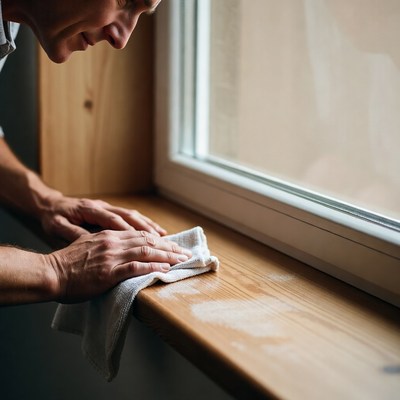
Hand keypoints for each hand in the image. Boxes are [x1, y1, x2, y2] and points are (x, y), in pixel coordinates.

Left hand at [40, 195, 166, 241]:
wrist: (48, 205)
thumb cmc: (52, 217)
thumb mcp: (56, 226)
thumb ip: (73, 233)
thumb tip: (91, 240)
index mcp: (90, 210)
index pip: (114, 221)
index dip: (131, 232)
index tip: (146, 244)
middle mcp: (103, 206)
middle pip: (131, 217)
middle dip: (149, 230)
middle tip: (165, 242)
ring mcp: (108, 207)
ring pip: (134, 216)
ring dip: (150, 227)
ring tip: (166, 238)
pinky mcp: (110, 210)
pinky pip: (131, 217)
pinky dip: (144, 225)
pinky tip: (154, 233)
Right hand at [46, 229, 191, 302]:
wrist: (51, 272)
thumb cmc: (68, 262)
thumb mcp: (88, 244)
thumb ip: (106, 243)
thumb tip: (122, 248)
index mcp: (109, 236)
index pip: (141, 235)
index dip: (159, 240)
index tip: (172, 245)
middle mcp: (113, 243)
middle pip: (148, 242)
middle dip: (169, 247)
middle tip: (185, 252)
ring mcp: (112, 257)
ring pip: (146, 252)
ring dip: (167, 256)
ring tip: (182, 260)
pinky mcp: (108, 273)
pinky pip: (135, 268)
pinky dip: (152, 268)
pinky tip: (165, 270)